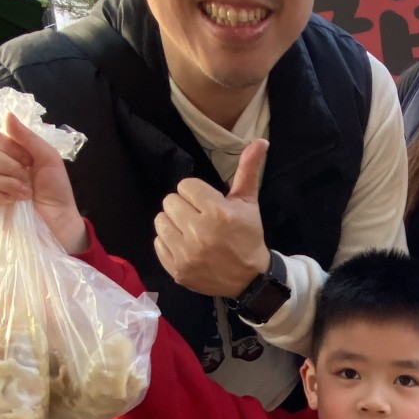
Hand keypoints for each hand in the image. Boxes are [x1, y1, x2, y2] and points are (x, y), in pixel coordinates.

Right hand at [0, 113, 86, 253]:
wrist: (60, 221)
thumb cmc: (56, 190)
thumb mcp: (48, 158)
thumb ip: (28, 137)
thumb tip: (7, 115)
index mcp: (9, 154)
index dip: (12, 148)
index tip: (29, 160)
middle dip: (9, 167)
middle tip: (27, 178)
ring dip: (8, 184)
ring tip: (26, 194)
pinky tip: (12, 203)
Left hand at [154, 138, 270, 297]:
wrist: (249, 278)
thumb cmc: (247, 236)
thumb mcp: (249, 203)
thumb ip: (248, 170)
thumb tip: (260, 140)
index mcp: (217, 212)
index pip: (185, 186)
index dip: (197, 194)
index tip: (208, 205)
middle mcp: (199, 232)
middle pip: (170, 201)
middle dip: (184, 207)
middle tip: (198, 218)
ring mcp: (187, 253)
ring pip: (160, 221)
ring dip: (173, 224)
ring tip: (189, 231)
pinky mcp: (177, 270)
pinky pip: (158, 243)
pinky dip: (169, 243)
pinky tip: (185, 246)